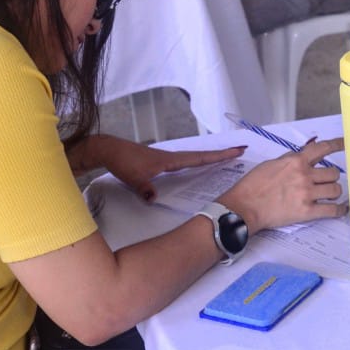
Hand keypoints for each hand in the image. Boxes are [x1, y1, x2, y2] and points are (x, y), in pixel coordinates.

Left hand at [102, 142, 246, 202]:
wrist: (110, 150)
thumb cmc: (123, 161)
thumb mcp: (133, 178)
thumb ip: (144, 188)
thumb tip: (154, 198)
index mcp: (170, 160)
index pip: (199, 158)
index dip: (218, 156)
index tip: (236, 151)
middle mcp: (172, 158)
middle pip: (201, 156)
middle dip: (220, 154)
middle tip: (240, 150)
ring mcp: (166, 159)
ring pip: (193, 158)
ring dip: (209, 158)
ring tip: (225, 157)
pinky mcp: (160, 162)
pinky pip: (184, 162)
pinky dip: (196, 162)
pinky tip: (196, 166)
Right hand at [219, 137, 347, 234]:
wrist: (244, 207)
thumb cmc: (253, 186)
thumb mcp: (271, 164)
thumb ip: (290, 159)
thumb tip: (302, 156)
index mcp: (295, 161)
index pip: (322, 148)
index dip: (338, 144)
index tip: (346, 143)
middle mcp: (304, 175)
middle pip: (333, 173)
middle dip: (331, 177)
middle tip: (324, 182)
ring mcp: (307, 194)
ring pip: (335, 190)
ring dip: (333, 192)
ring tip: (327, 195)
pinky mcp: (307, 212)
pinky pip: (332, 210)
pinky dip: (338, 210)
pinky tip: (340, 210)